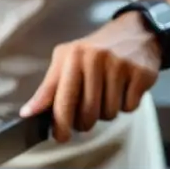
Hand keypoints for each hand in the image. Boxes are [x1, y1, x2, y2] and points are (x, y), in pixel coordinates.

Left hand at [20, 12, 162, 142]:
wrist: (135, 32)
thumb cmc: (94, 50)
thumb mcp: (66, 60)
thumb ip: (48, 88)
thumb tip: (28, 112)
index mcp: (74, 56)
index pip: (63, 99)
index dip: (60, 123)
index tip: (60, 136)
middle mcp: (96, 59)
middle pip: (87, 113)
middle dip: (85, 121)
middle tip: (85, 115)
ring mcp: (120, 66)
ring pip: (109, 114)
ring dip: (106, 112)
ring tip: (106, 93)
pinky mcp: (141, 74)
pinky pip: (129, 108)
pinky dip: (125, 105)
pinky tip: (123, 88)